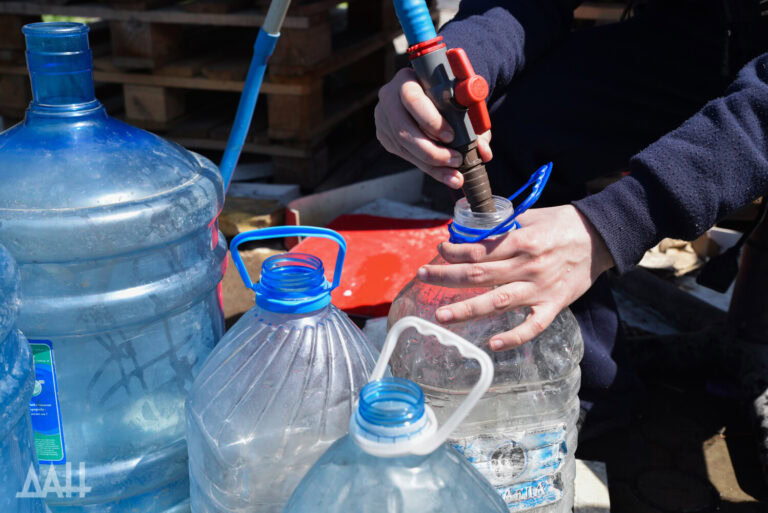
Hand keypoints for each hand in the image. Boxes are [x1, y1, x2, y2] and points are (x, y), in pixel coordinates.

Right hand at [374, 67, 491, 188]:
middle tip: (456, 160)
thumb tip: (484, 152)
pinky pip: (405, 156)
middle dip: (432, 151)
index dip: (431, 121)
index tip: (451, 136)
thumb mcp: (460, 100)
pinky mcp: (386, 137)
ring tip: (455, 174)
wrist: (426, 92)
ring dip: (432, 165)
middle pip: (404, 131)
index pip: (412, 100)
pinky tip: (444, 174)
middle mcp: (389, 99)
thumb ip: (475, 123)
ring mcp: (384, 120)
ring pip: (405, 148)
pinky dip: (427, 167)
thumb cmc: (444, 94)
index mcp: (407, 80)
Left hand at [417, 205, 614, 349]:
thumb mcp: (530, 217)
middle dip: (446, 277)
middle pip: (478, 276)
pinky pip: (532, 326)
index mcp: (520, 241)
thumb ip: (502, 229)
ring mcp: (539, 289)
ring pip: (497, 302)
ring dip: (466, 309)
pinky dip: (513, 337)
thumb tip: (469, 234)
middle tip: (422, 277)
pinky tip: (493, 345)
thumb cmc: (562, 224)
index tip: (439, 251)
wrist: (601, 237)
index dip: (454, 252)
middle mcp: (526, 266)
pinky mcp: (553, 306)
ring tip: (441, 316)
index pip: (478, 250)